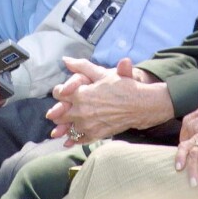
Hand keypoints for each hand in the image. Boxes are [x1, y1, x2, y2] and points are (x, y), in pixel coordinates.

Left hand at [47, 57, 171, 144]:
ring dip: (66, 124)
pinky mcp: (94, 135)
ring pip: (66, 128)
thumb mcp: (103, 73)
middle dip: (60, 109)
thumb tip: (65, 59)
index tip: (65, 91)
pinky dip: (74, 137)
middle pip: (58, 114)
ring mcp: (86, 125)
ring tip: (71, 119)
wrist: (139, 104)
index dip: (61, 91)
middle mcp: (80, 111)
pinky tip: (76, 132)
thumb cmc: (122, 86)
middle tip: (66, 106)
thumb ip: (82, 66)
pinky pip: (77, 139)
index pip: (59, 94)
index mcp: (80, 94)